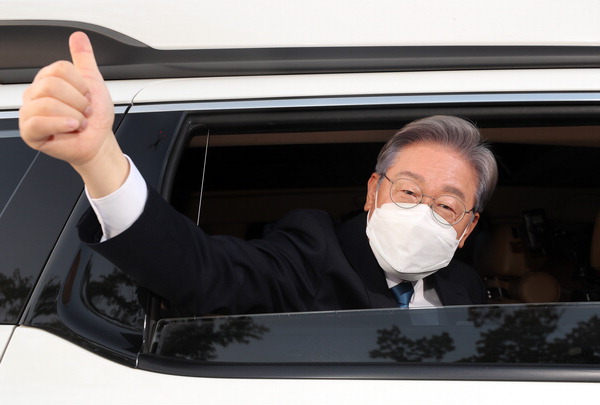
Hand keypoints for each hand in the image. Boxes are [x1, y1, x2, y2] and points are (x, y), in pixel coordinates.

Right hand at [19, 32, 128, 197]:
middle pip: (52, 85)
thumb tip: (78, 36)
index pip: (59, 69)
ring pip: (47, 103)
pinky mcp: (29, 132)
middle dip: (78, 101)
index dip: (80, 84)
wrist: (98, 141)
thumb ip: (84, 59)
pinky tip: (72, 127)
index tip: (87, 96)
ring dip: (73, 115)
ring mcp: (30, 112)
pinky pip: (38, 122)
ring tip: (78, 122)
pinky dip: (62, 124)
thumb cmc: (94, 117)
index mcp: (48, 79)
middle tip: (84, 111)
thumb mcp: (93, 83)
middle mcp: (36, 94)